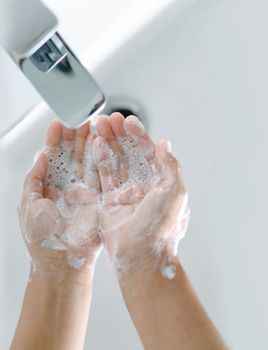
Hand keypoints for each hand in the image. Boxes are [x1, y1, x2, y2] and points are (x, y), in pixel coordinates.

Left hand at [18, 120, 102, 279]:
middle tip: (79, 119)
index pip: (53, 157)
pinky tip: (101, 144)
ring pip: (88, 161)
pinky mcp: (100, 198)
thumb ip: (34, 178)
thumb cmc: (41, 238)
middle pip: (73, 155)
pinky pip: (101, 174)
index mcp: (49, 187)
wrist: (62, 261)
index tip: (59, 124)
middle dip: (75, 136)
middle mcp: (68, 187)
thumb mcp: (28, 203)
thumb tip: (41, 156)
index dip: (55, 140)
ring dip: (89, 143)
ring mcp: (85, 191)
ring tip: (92, 125)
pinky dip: (101, 158)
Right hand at [92, 114, 189, 280]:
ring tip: (99, 126)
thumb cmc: (160, 229)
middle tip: (110, 119)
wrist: (141, 258)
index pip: (149, 152)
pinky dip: (100, 160)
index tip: (129, 121)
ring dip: (109, 143)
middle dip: (121, 135)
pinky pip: (103, 177)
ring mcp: (126, 194)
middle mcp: (143, 187)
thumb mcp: (174, 192)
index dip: (139, 135)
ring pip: (116, 162)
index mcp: (160, 183)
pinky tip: (96, 145)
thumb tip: (165, 143)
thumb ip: (170, 165)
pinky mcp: (109, 202)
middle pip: (130, 154)